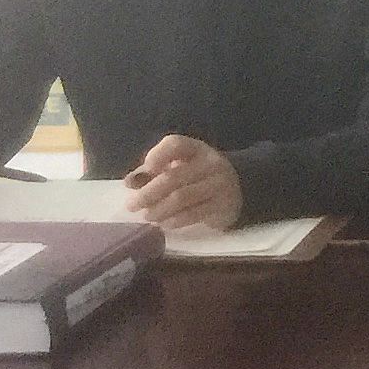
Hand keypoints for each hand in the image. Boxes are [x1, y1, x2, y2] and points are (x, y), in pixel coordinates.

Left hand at [126, 136, 241, 233]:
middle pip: (173, 177)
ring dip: (159, 209)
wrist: (239, 189)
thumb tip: (130, 182)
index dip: (157, 155)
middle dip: (148, 193)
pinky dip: (174, 220)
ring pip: (181, 198)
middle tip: (131, 206)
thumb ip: (153, 172)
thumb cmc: (198, 176)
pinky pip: (193, 214)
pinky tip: (164, 223)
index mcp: (196, 149)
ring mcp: (219, 185)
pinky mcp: (223, 206)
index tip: (145, 170)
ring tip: (147, 216)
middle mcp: (210, 164)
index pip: (176, 144)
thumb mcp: (180, 167)